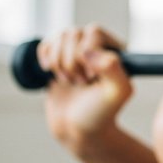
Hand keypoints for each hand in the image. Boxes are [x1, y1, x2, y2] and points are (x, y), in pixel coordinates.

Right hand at [38, 24, 133, 151]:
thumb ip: (113, 67)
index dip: (86, 56)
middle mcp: (98, 46)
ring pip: (58, 37)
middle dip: (71, 63)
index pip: (93, 32)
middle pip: (72, 33)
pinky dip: (45, 59)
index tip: (91, 79)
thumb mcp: (117, 92)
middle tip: (80, 84)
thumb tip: (86, 49)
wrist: (78, 131)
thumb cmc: (100, 114)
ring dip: (59, 63)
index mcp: (117, 50)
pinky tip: (52, 74)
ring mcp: (76, 52)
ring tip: (70, 82)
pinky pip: (46, 44)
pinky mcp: (58, 59)